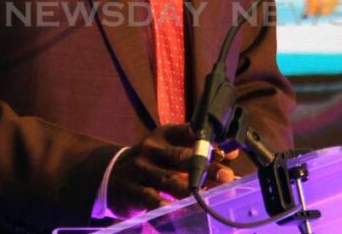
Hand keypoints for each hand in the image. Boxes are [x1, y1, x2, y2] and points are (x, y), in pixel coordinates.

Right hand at [106, 124, 236, 218]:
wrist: (112, 175)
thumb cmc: (151, 164)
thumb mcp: (168, 152)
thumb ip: (196, 155)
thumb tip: (229, 160)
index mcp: (164, 135)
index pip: (188, 132)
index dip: (210, 142)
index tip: (227, 152)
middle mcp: (152, 149)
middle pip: (182, 157)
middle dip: (206, 166)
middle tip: (225, 176)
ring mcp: (140, 169)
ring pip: (168, 179)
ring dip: (190, 189)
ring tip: (205, 196)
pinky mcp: (131, 189)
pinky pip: (149, 197)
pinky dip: (162, 204)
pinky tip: (173, 210)